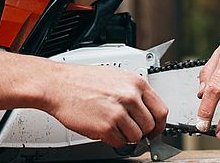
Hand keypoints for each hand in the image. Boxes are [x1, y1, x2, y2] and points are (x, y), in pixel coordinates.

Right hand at [43, 62, 167, 147]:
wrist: (58, 85)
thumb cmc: (81, 80)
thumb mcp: (116, 76)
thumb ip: (133, 92)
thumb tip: (146, 109)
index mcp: (136, 83)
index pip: (161, 110)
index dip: (159, 124)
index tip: (155, 129)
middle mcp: (130, 97)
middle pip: (150, 126)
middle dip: (141, 131)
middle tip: (131, 129)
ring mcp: (118, 113)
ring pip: (136, 137)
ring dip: (126, 136)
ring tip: (113, 126)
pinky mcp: (106, 127)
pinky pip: (119, 142)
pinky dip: (113, 140)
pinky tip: (104, 129)